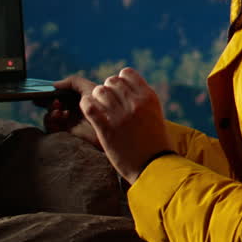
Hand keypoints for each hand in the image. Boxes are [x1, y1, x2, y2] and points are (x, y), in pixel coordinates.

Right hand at [44, 76, 99, 148]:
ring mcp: (68, 120)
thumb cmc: (103, 105)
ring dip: (50, 112)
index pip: (57, 95)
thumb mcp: (89, 89)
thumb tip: (54, 84)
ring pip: (49, 115)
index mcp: (74, 98)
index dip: (50, 93)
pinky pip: (51, 127)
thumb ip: (73, 82)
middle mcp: (69, 109)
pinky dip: (50, 121)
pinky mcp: (67, 131)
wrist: (111, 125)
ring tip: (59, 111)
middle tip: (56, 102)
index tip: (47, 92)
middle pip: (51, 105)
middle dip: (49, 103)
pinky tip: (60, 117)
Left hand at [80, 67, 171, 184]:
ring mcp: (120, 115)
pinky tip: (90, 112)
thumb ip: (142, 101)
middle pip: (111, 81)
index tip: (119, 93)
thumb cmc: (155, 144)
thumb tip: (126, 90)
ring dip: (97, 99)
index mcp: (148, 97)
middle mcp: (135, 102)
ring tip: (100, 110)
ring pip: (99, 91)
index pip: (126, 73)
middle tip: (107, 104)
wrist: (154, 168)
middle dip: (107, 90)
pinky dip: (86, 106)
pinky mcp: (106, 129)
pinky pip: (89, 106)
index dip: (119, 81)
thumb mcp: (155, 115)